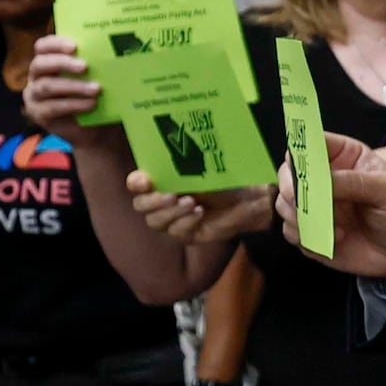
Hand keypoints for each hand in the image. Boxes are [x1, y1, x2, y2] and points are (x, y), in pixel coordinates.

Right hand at [23, 35, 102, 141]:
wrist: (95, 127)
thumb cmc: (94, 94)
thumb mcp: (93, 76)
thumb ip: (93, 63)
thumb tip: (108, 51)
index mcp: (48, 60)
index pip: (43, 46)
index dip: (56, 44)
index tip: (75, 46)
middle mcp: (36, 76)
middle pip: (40, 64)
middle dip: (62, 63)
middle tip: (84, 66)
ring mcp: (34, 95)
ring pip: (47, 86)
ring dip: (73, 86)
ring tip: (96, 89)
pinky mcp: (39, 114)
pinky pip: (53, 107)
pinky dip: (74, 105)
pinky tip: (91, 104)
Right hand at [125, 166, 274, 246]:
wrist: (249, 197)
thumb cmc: (224, 177)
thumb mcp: (202, 167)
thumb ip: (181, 164)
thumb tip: (170, 151)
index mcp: (161, 180)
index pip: (136, 183)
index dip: (136, 183)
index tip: (146, 181)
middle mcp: (161, 200)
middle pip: (140, 205)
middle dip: (154, 201)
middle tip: (172, 195)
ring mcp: (171, 218)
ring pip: (155, 221)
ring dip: (172, 212)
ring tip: (191, 202)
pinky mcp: (184, 233)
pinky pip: (175, 231)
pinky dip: (186, 221)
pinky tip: (200, 213)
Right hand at [294, 134, 385, 278]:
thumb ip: (357, 182)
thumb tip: (323, 181)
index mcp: (342, 156)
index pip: (311, 142)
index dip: (300, 151)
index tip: (301, 167)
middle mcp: (322, 178)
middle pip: (288, 173)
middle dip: (293, 189)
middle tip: (309, 203)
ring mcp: (313, 205)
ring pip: (284, 203)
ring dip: (302, 216)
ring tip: (334, 227)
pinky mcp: (309, 231)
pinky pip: (290, 231)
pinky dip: (305, 237)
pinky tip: (334, 240)